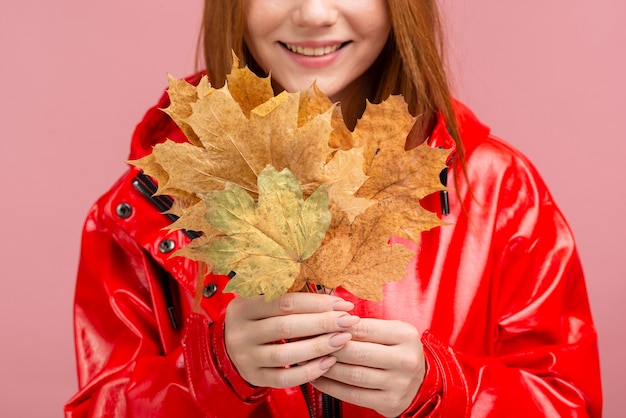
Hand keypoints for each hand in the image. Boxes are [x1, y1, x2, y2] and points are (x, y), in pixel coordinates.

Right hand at [224, 292, 359, 388]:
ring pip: (285, 355)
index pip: (284, 302)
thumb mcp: (262, 301)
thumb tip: (333, 292)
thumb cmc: (256, 319)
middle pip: (286, 327)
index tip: (342, 303)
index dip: (316, 302)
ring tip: (343, 340)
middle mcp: (241, 332)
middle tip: (349, 321)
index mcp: (244, 306)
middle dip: (322, 323)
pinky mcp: (254, 377)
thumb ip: (291, 295)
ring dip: (318, 347)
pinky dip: (308, 372)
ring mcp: (246, 357)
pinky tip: (328, 363)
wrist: (229, 347)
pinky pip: (284, 379)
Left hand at [312, 318, 424, 417]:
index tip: (318, 324)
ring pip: (352, 374)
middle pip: (356, 352)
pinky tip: (317, 378)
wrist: (420, 383)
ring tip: (308, 359)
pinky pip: (352, 395)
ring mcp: (399, 384)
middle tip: (309, 342)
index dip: (337, 326)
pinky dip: (331, 386)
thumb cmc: (397, 350)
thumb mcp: (391, 331)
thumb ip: (365, 325)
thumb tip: (328, 319)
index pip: (364, 328)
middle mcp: (406, 360)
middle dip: (328, 346)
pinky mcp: (389, 402)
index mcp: (406, 335)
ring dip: (325, 367)